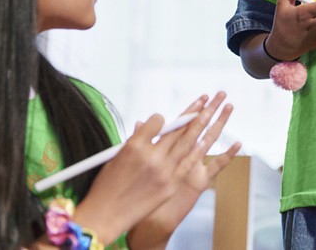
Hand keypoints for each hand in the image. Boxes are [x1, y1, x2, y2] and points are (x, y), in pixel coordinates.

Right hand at [71, 92, 232, 244]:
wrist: (106, 216)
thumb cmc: (106, 186)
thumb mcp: (115, 157)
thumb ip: (135, 140)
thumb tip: (145, 126)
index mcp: (135, 146)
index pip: (156, 121)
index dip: (161, 118)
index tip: (162, 119)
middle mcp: (152, 156)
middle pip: (177, 130)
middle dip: (192, 113)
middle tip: (204, 100)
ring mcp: (164, 171)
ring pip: (186, 143)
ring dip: (199, 126)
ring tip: (210, 111)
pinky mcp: (170, 185)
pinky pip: (187, 163)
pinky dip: (196, 150)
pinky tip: (204, 140)